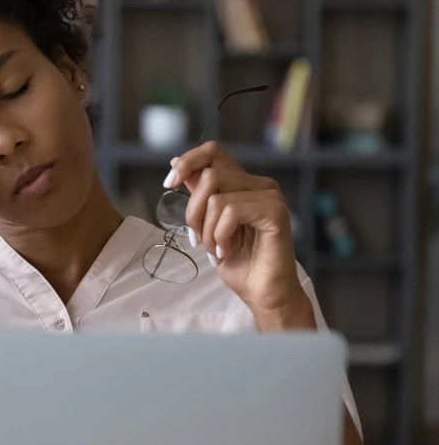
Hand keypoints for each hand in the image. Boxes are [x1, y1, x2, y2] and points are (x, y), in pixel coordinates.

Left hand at [166, 142, 312, 327]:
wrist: (261, 293)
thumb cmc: (239, 263)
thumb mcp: (207, 224)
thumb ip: (199, 194)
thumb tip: (176, 163)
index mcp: (242, 184)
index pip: (213, 152)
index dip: (188, 161)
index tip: (168, 184)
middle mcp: (259, 184)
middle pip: (209, 176)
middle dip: (193, 212)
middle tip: (198, 240)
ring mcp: (270, 196)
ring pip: (217, 197)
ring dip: (207, 230)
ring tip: (216, 249)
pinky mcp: (275, 211)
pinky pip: (231, 211)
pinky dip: (220, 235)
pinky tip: (226, 251)